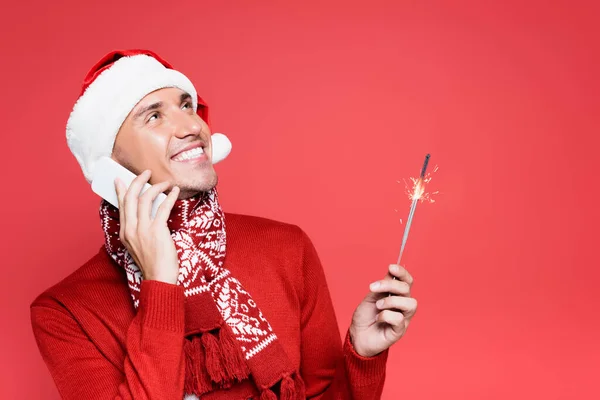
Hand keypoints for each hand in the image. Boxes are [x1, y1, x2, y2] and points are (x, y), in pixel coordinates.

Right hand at [114, 170, 180, 284]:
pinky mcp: (157, 231)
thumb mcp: (138, 245)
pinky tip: (175, 191)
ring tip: (165, 183)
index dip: (122, 190)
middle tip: (146, 172)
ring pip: (145, 199)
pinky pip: (163, 207)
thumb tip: (145, 212)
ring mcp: (143, 230)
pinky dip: (170, 197)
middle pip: (131, 198)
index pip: (121, 206)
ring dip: (156, 187)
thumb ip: (138, 229)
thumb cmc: (153, 263)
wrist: (159, 278)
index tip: (121, 179)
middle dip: (138, 181)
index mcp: (125, 233)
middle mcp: (131, 229)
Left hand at [349, 264, 417, 356]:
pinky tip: (378, 318)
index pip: (407, 281)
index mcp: (397, 295)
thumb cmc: (365, 316)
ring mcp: (403, 318)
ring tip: (378, 306)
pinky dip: (386, 315)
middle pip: (407, 289)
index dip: (402, 273)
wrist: (357, 336)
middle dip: (389, 285)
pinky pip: (399, 319)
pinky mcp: (399, 331)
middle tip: (373, 288)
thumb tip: (391, 273)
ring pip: (410, 303)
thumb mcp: (371, 297)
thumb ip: (382, 287)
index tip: (391, 267)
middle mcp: (403, 306)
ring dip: (390, 301)